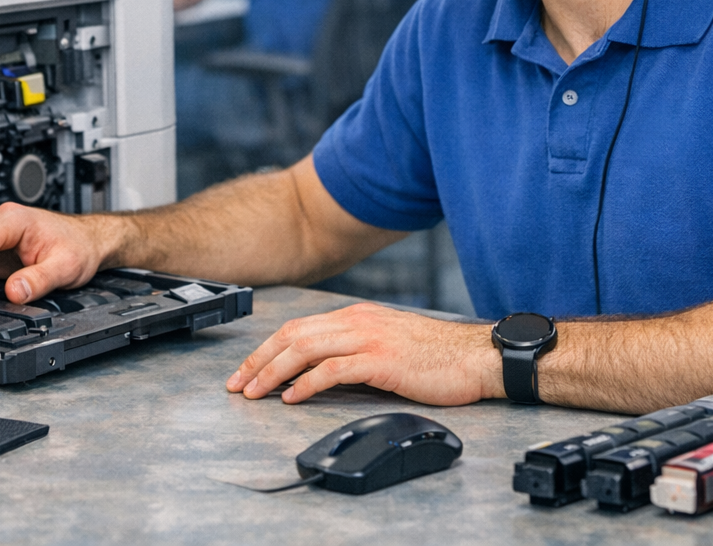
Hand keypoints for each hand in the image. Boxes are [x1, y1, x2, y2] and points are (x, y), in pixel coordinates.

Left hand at [225, 302, 502, 405]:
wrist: (475, 357)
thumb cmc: (437, 357)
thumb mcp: (387, 346)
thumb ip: (355, 354)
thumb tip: (320, 377)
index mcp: (357, 316)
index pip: (299, 327)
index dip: (267, 349)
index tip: (247, 369)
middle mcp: (358, 321)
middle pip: (293, 334)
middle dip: (259, 359)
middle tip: (238, 383)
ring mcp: (369, 338)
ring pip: (306, 349)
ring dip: (274, 372)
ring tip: (256, 392)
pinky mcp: (381, 359)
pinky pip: (333, 369)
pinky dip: (307, 382)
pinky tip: (292, 397)